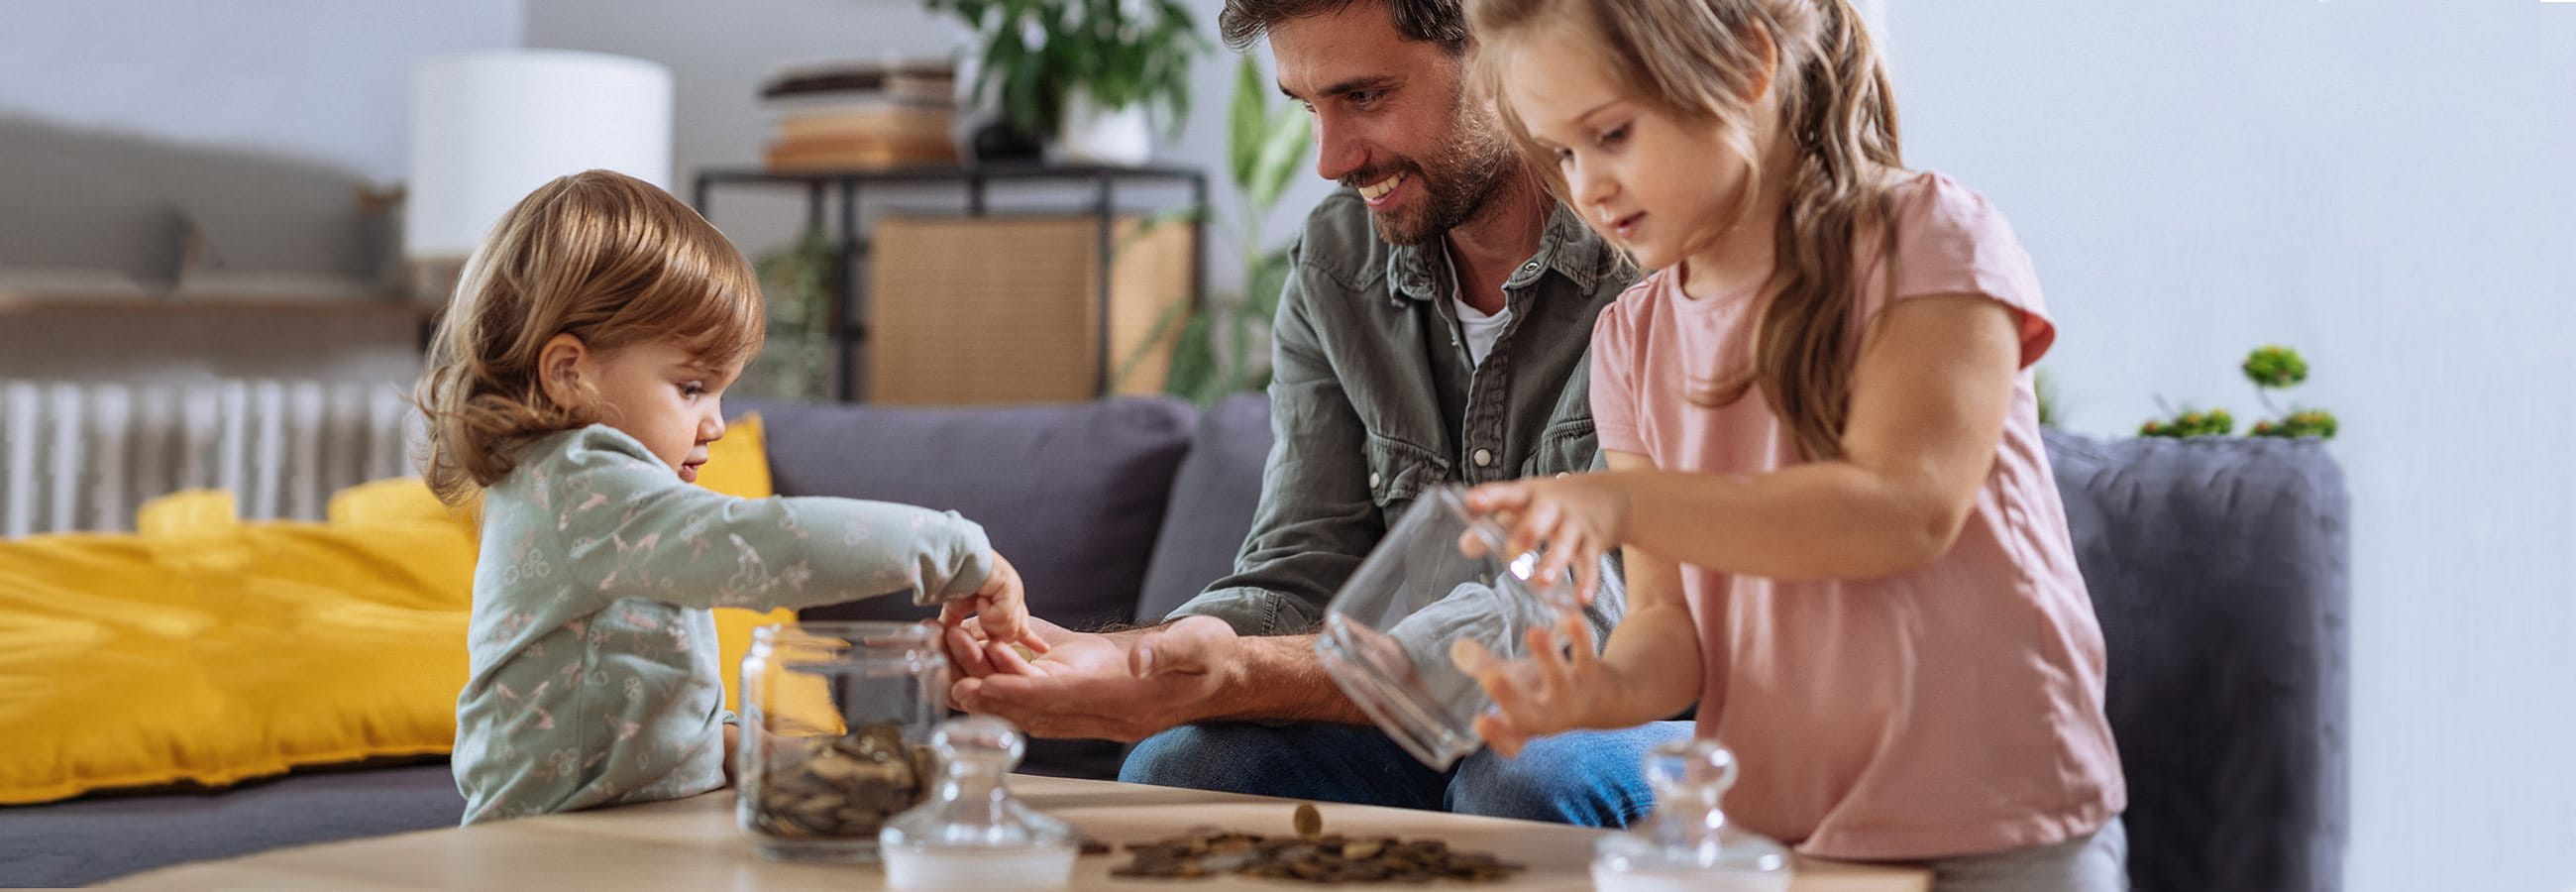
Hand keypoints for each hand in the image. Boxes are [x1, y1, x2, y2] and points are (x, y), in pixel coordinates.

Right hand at [938, 554, 1048, 654]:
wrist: (953, 561)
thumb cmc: (954, 579)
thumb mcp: (957, 608)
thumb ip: (957, 625)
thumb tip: (947, 637)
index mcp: (1006, 600)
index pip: (1022, 625)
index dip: (1031, 639)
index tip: (1044, 648)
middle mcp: (1015, 597)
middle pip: (1016, 633)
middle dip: (997, 632)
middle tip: (980, 615)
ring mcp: (1015, 593)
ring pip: (1009, 630)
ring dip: (988, 621)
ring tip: (979, 602)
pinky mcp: (1012, 589)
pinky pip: (1003, 618)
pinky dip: (987, 613)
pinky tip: (981, 598)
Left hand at [947, 616, 1239, 740]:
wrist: (1217, 673)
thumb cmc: (1211, 658)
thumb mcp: (1199, 645)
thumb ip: (1167, 651)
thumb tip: (1141, 661)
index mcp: (1124, 704)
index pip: (1060, 702)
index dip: (1017, 694)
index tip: (978, 687)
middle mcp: (1100, 714)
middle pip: (1031, 707)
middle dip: (987, 689)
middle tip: (944, 666)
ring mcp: (1091, 708)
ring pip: (1028, 703)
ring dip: (988, 683)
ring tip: (948, 656)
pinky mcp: (1084, 694)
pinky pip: (1037, 693)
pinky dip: (1006, 677)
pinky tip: (977, 655)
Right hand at [1450, 609, 1613, 757]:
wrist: (1605, 700)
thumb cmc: (1545, 691)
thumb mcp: (1515, 684)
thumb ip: (1483, 667)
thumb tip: (1458, 647)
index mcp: (1524, 725)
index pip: (1508, 742)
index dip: (1495, 734)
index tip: (1479, 720)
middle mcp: (1548, 716)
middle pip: (1527, 715)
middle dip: (1508, 696)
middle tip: (1490, 676)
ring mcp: (1571, 698)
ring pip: (1559, 680)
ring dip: (1547, 656)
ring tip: (1534, 632)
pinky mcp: (1592, 675)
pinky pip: (1586, 656)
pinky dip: (1580, 637)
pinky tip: (1571, 617)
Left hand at [1460, 475, 1630, 603]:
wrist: (1610, 496)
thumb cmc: (1554, 505)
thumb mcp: (1524, 507)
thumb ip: (1494, 525)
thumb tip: (1466, 546)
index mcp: (1529, 495)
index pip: (1507, 493)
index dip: (1490, 497)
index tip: (1473, 502)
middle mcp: (1553, 506)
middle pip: (1541, 515)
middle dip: (1528, 531)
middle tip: (1513, 550)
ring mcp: (1575, 524)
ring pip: (1565, 542)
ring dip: (1554, 562)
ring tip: (1542, 583)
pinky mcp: (1594, 543)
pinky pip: (1590, 563)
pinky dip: (1587, 581)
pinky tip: (1582, 599)